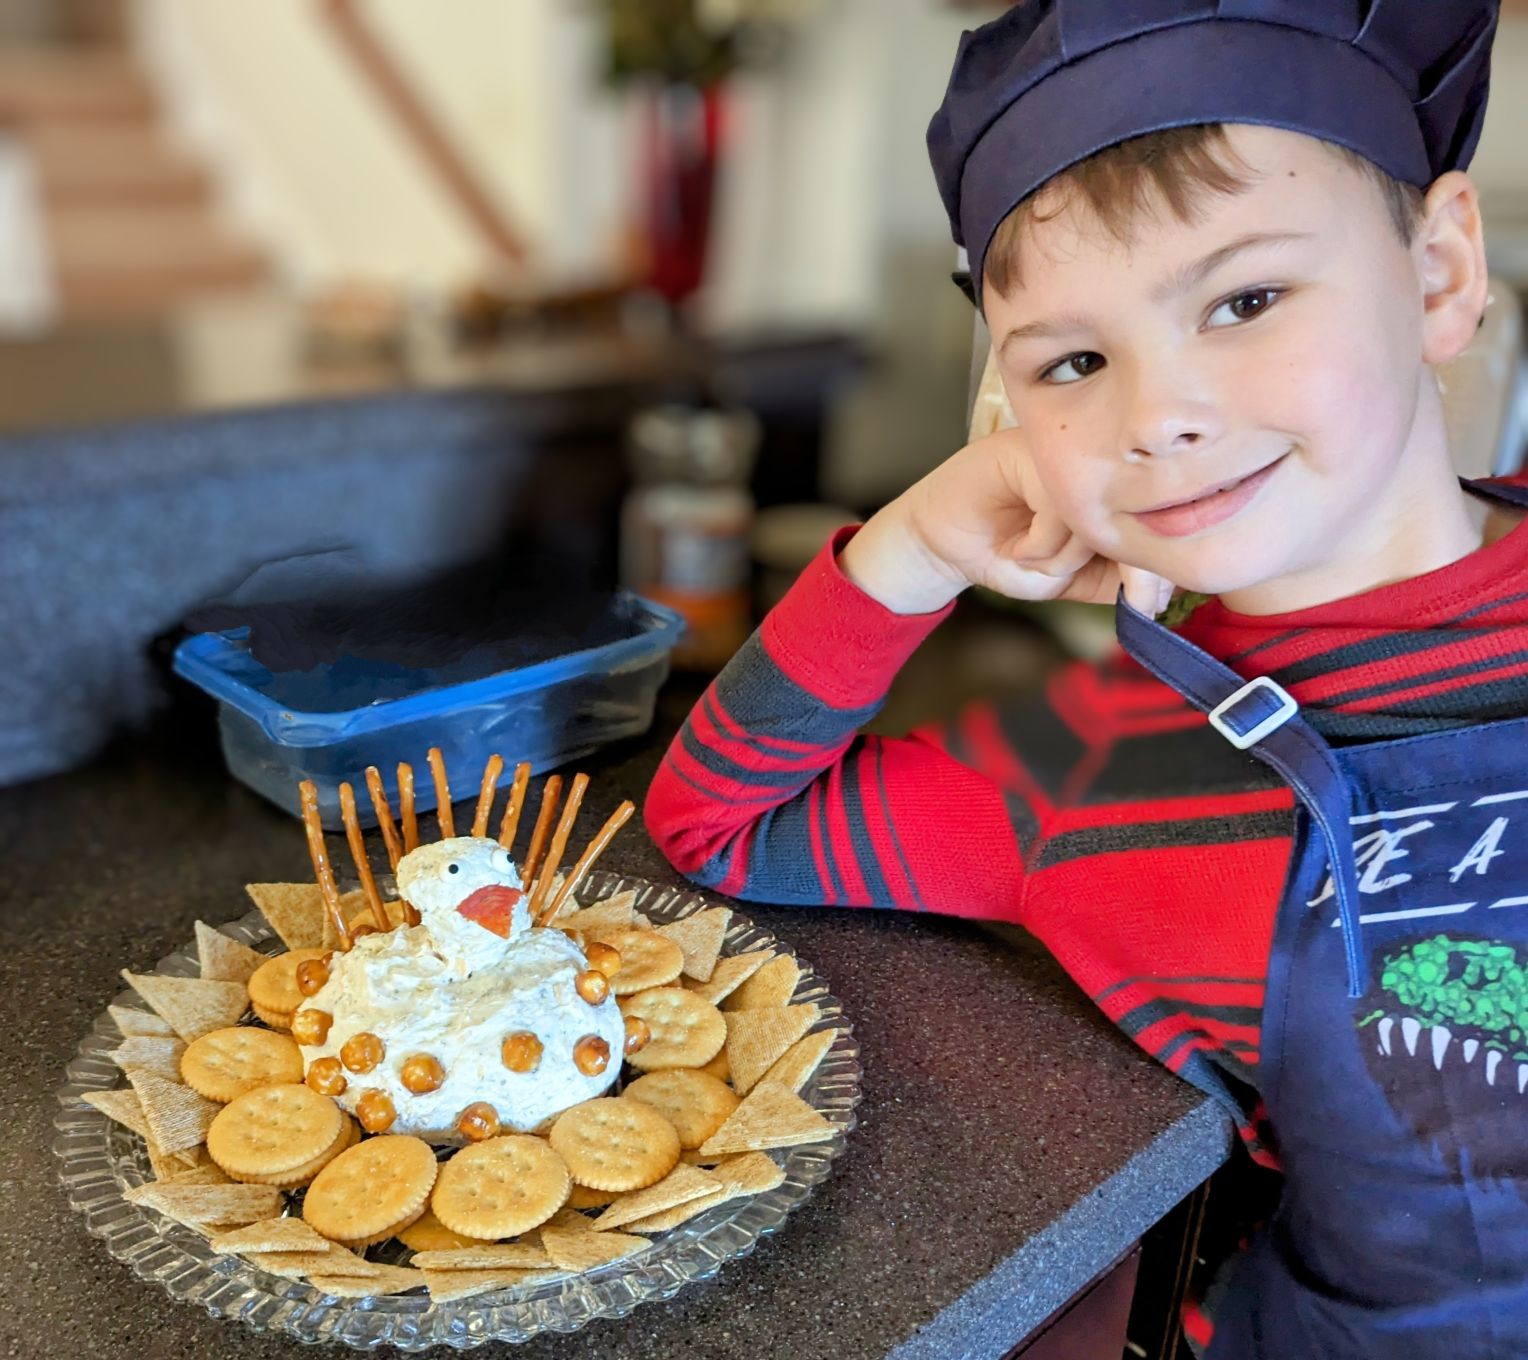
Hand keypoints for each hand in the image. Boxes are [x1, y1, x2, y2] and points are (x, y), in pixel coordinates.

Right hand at [839, 427, 1173, 616]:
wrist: (940, 545)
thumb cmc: (1001, 553)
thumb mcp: (1068, 577)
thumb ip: (1109, 578)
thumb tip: (1158, 592)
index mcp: (1108, 484)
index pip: (1155, 516)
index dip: (1159, 564)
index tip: (1154, 605)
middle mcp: (1092, 460)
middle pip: (1137, 510)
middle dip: (1134, 567)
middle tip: (1134, 603)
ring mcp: (1061, 453)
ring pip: (1096, 510)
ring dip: (1066, 558)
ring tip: (1033, 561)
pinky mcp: (1028, 454)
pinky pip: (1058, 506)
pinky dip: (1040, 543)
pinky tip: (1018, 548)